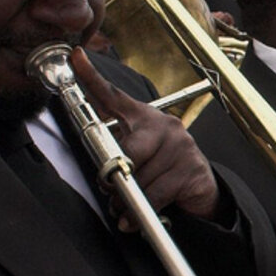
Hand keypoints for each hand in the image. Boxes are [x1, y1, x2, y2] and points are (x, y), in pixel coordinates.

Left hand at [69, 46, 222, 225]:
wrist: (200, 190)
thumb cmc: (162, 172)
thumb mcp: (137, 160)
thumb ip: (117, 159)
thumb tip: (104, 175)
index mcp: (144, 118)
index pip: (114, 96)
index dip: (92, 77)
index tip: (76, 57)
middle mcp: (164, 125)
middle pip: (128, 150)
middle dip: (114, 175)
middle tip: (111, 187)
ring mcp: (181, 146)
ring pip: (140, 176)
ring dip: (128, 198)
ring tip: (129, 204)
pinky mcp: (192, 168)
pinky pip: (156, 193)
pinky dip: (143, 210)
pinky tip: (138, 217)